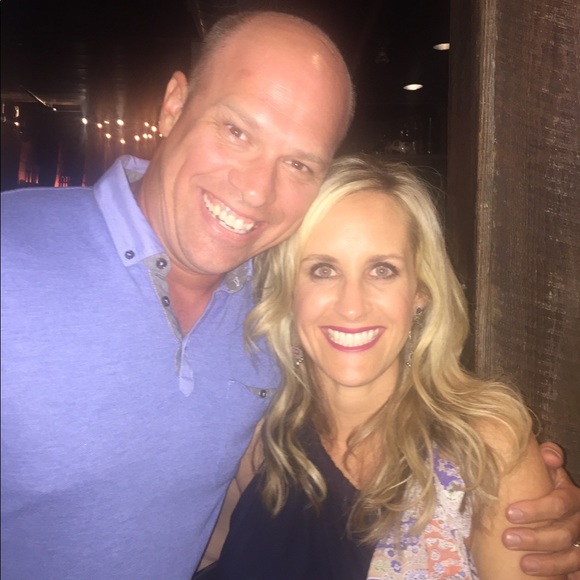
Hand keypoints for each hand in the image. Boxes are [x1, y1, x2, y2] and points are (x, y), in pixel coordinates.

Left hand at [502, 442, 579, 576]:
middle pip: (565, 533)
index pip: (560, 503)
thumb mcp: (542, 470)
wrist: (547, 508)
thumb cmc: (539, 486)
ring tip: (523, 565)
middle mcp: (579, 521)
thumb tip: (551, 456)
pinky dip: (567, 576)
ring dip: (549, 563)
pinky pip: (578, 572)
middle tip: (507, 539)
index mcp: (571, 497)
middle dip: (535, 538)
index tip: (509, 513)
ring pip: (573, 557)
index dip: (537, 509)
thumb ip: (546, 457)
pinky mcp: (578, 562)